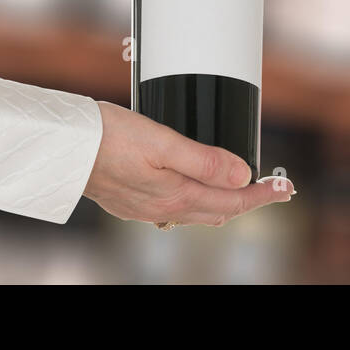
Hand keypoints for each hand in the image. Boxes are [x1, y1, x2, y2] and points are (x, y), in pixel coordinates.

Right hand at [83, 101, 293, 226]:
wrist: (63, 147)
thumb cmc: (107, 137)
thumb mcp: (163, 142)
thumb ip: (204, 160)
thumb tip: (242, 174)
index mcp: (176, 195)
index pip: (233, 200)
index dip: (263, 194)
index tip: (286, 187)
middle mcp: (164, 208)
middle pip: (220, 211)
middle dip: (250, 200)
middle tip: (275, 189)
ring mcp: (146, 208)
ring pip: (198, 212)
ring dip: (225, 202)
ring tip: (244, 190)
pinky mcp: (130, 202)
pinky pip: (175, 209)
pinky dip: (197, 201)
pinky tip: (195, 190)